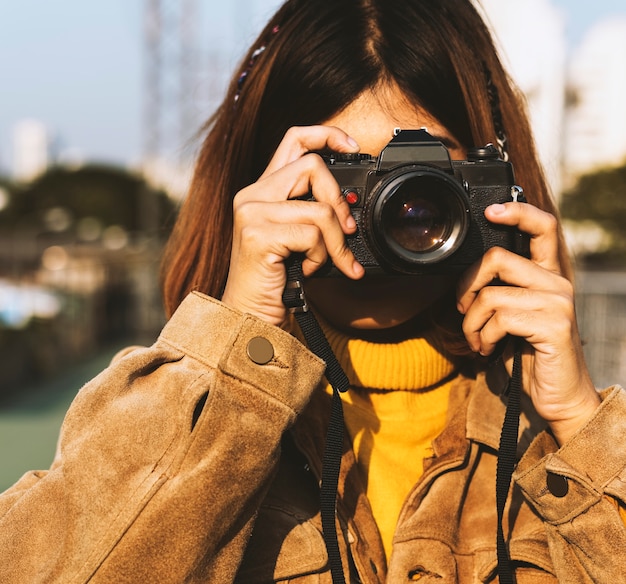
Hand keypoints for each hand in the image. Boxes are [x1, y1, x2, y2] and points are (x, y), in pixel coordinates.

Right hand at [221, 126, 364, 326]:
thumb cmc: (276, 280)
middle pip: (313, 167)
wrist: (250, 315)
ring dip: (335, 243)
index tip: (352, 146)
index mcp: (262, 190)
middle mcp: (252, 195)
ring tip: (324, 262)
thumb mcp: (296, 239)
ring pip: (319, 208)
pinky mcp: (258, 234)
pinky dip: (320, 257)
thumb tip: (347, 208)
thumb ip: (310, 212)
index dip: (327, 135)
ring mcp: (252, 212)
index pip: (294, 139)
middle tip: (347, 231)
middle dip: (339, 203)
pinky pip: (312, 234)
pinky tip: (305, 271)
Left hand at [456, 202, 600, 444]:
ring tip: (476, 340)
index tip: (490, 210)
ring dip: (471, 322)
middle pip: (497, 257)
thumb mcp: (513, 316)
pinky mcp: (554, 325)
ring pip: (490, 294)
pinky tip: (488, 350)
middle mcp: (557, 282)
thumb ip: (502, 290)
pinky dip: (483, 337)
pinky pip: (499, 319)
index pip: (543, 226)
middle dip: (466, 285)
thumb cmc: (529, 355)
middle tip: (461, 310)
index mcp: (548, 274)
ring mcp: (558, 302)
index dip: (516, 211)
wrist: (559, 395)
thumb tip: (468, 278)